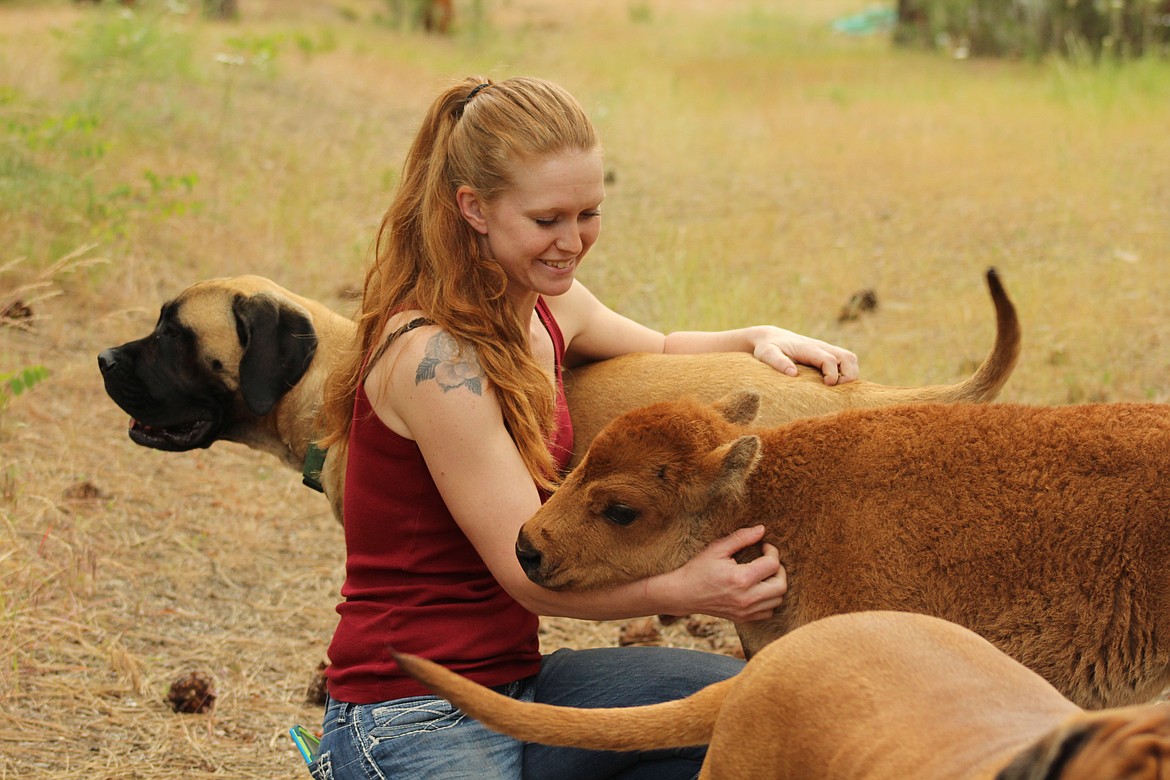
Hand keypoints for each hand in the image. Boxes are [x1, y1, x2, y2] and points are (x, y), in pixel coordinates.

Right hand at [663, 525, 787, 622]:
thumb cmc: (699, 569)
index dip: (772, 551)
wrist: (683, 594)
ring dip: (775, 585)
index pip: (772, 565)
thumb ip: (741, 538)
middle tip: (768, 560)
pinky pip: (768, 612)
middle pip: (781, 585)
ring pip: (777, 600)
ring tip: (764, 574)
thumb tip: (762, 529)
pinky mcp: (743, 618)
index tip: (764, 546)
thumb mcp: (717, 548)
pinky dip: (769, 600)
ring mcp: (745, 611)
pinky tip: (758, 589)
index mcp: (741, 579)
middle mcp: (746, 598)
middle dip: (779, 569)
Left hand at [750, 327, 859, 385]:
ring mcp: (826, 350)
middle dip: (849, 376)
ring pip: (850, 359)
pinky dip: (847, 373)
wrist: (770, 337)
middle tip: (836, 390)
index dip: (833, 375)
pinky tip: (834, 386)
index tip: (826, 385)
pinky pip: (845, 362)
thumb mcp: (767, 354)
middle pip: (849, 358)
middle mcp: (821, 347)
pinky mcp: (826, 355)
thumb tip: (793, 373)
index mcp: (808, 348)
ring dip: (851, 374)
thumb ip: (778, 362)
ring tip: (837, 389)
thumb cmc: (767, 348)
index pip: (829, 359)